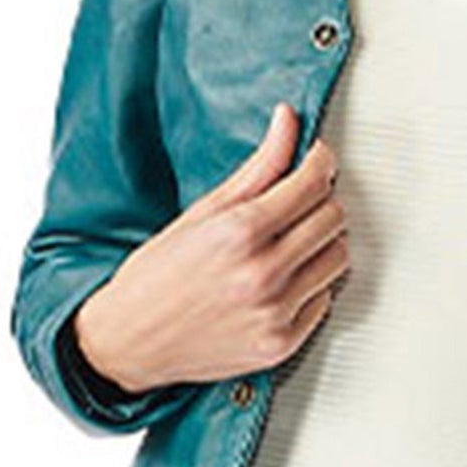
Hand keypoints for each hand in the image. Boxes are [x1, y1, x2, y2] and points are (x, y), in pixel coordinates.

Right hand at [75, 101, 348, 391]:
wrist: (128, 342)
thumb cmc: (156, 276)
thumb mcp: (202, 211)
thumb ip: (258, 167)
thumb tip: (289, 122)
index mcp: (240, 232)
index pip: (314, 183)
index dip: (320, 163)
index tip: (316, 160)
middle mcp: (262, 274)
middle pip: (333, 218)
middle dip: (320, 202)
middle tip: (297, 203)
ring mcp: (274, 313)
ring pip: (338, 258)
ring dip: (321, 244)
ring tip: (289, 243)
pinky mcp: (280, 345)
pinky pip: (324, 301)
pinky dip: (310, 287)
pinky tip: (282, 281)